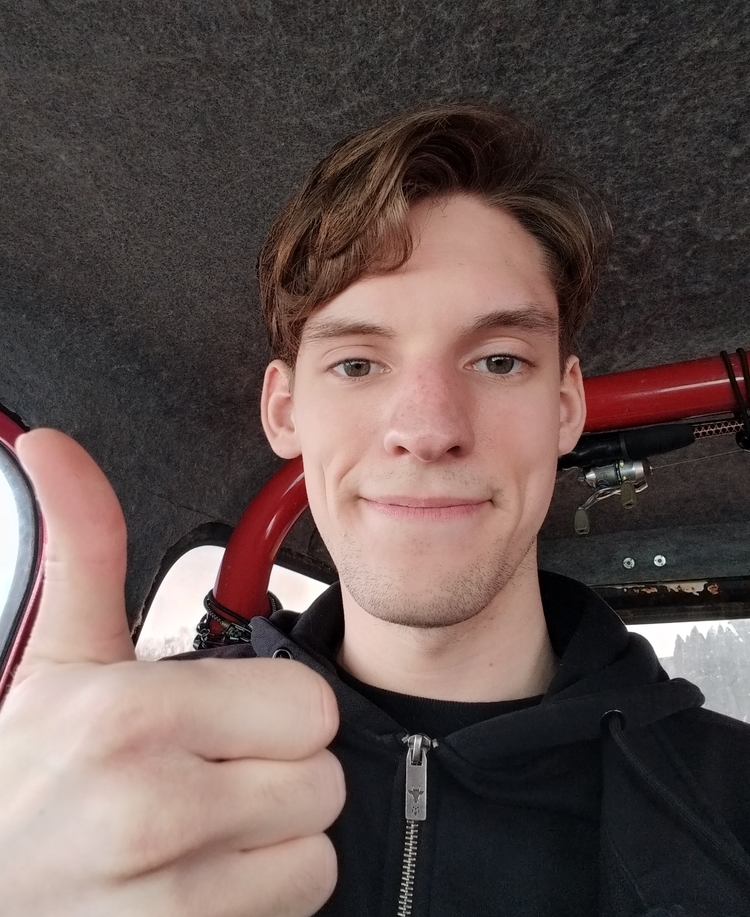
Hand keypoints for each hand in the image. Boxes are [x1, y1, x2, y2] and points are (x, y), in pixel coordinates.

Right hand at [0, 429, 343, 916]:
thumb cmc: (23, 779)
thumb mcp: (57, 654)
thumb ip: (83, 545)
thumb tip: (55, 449)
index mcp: (134, 716)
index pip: (309, 705)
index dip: (278, 710)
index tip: (229, 718)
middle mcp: (155, 809)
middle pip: (323, 777)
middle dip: (279, 771)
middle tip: (212, 771)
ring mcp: (171, 899)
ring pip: (316, 849)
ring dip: (275, 838)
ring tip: (203, 827)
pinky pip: (295, 908)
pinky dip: (262, 896)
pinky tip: (199, 878)